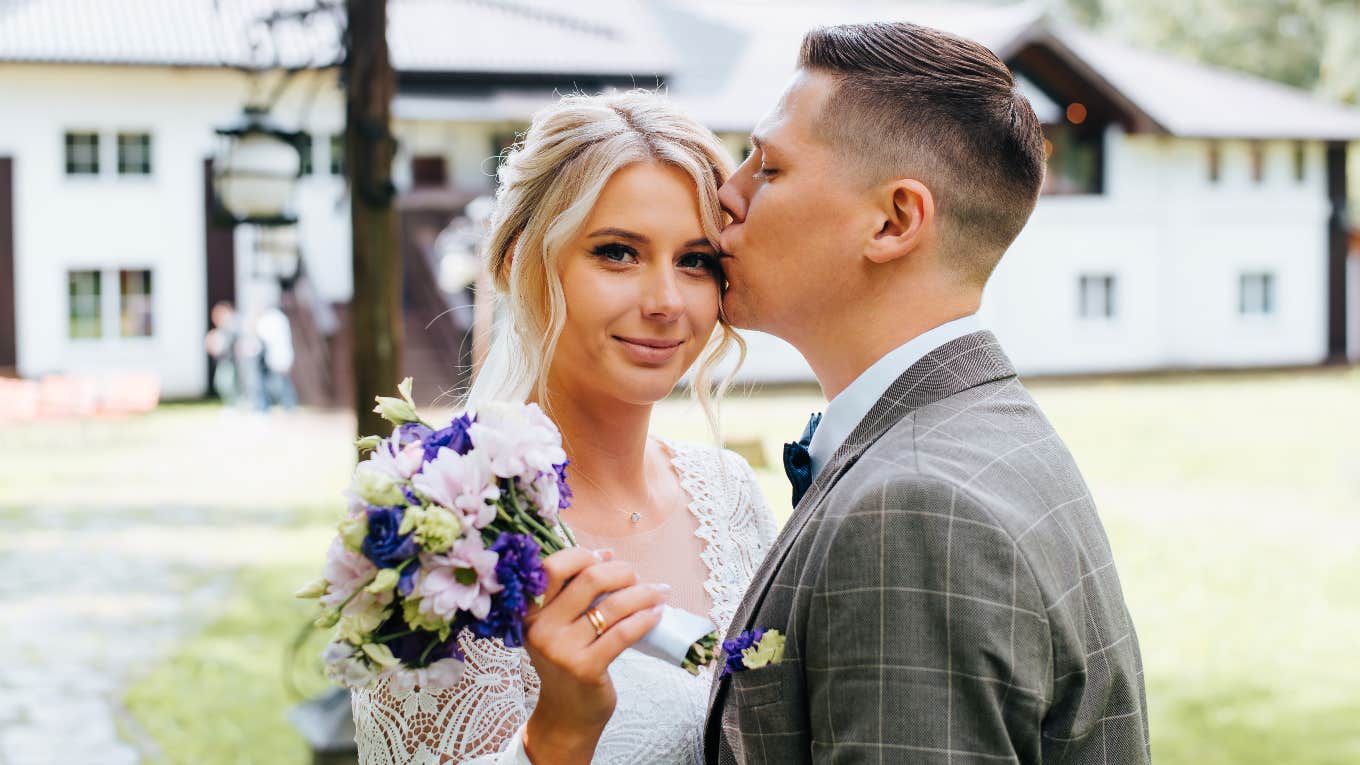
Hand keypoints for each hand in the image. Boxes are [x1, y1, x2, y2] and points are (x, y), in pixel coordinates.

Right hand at [521, 547, 667, 764]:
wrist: (565, 715)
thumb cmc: (566, 662)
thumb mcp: (557, 626)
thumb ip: (573, 592)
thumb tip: (606, 555)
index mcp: (529, 612)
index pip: (553, 567)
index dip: (584, 555)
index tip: (606, 558)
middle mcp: (540, 629)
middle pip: (589, 580)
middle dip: (621, 572)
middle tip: (637, 577)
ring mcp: (562, 650)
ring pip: (613, 606)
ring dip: (643, 593)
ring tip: (659, 592)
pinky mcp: (586, 668)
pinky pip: (624, 633)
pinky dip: (646, 618)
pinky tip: (657, 614)